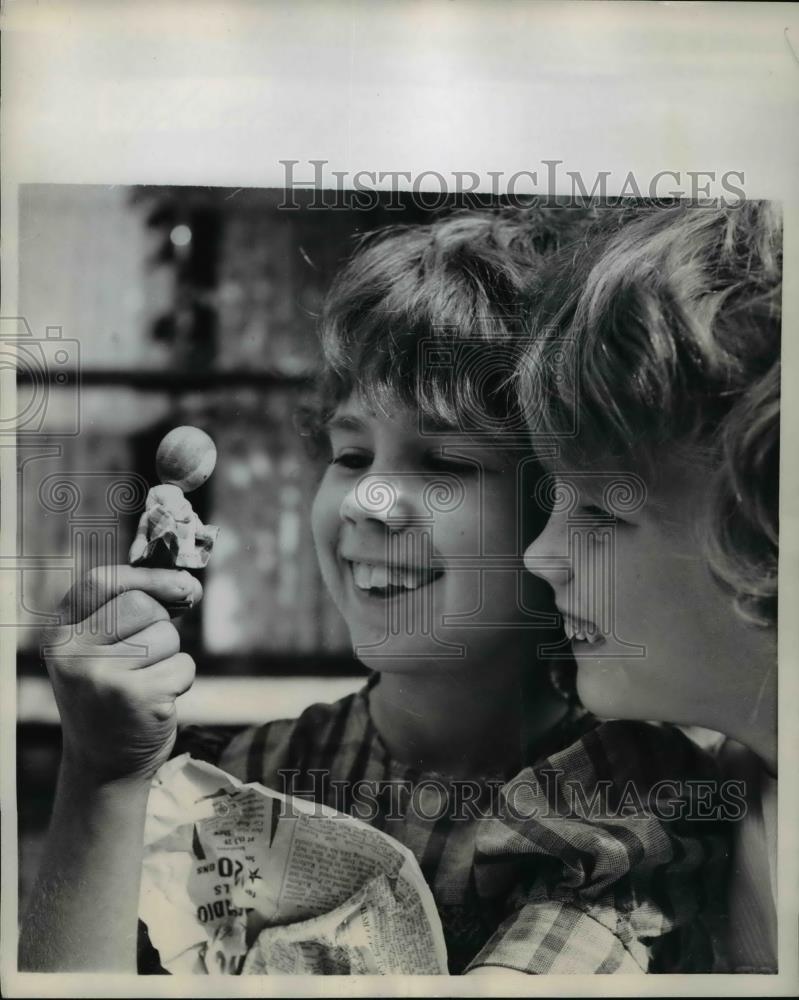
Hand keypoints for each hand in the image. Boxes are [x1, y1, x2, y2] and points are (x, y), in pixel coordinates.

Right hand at [42, 565, 202, 784]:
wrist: (104, 764)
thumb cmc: (112, 693)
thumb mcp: (102, 648)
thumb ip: (130, 607)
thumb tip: (190, 583)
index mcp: (59, 633)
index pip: (104, 580)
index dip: (149, 576)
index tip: (182, 584)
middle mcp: (72, 653)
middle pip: (144, 605)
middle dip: (160, 625)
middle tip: (146, 657)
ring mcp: (102, 676)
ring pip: (167, 635)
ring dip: (170, 657)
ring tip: (144, 683)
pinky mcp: (136, 697)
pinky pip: (183, 665)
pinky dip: (180, 680)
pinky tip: (156, 701)